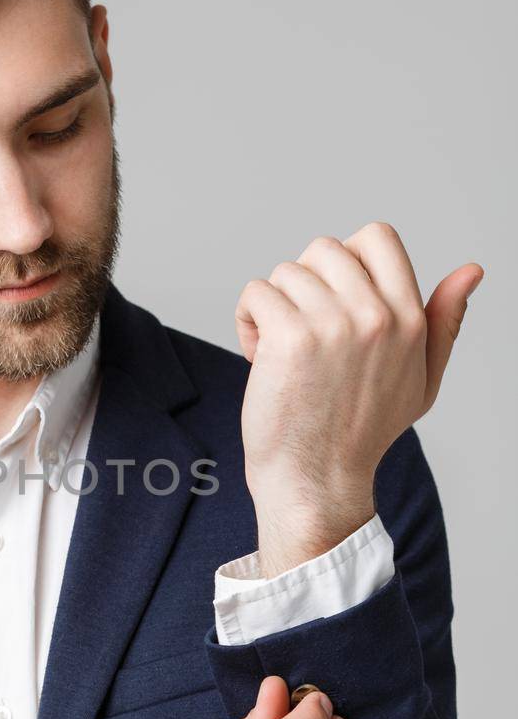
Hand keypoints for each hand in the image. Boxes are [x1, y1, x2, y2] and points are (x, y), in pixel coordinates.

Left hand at [234, 222, 482, 575]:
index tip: (331, 301)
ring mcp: (333, 324)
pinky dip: (248, 322)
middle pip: (323, 248)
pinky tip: (260, 356)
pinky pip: (255, 293)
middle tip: (303, 332)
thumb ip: (444, 321)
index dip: (344, 260)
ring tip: (281, 352)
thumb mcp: (421, 379)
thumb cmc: (362, 432)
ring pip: (284, 271)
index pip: (377, 236)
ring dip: (274, 307)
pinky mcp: (290, 337)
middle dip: (304, 285)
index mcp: (409, 318)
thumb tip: (471, 270)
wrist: (316, 481)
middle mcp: (376, 315)